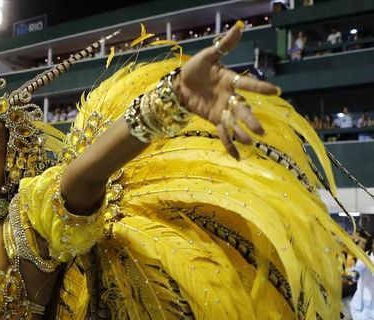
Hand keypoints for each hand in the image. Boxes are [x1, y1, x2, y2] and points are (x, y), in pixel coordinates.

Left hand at [174, 21, 279, 158]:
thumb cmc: (195, 68)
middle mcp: (230, 96)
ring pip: (234, 123)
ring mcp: (223, 109)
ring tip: (250, 142)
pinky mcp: (214, 119)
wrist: (179, 84)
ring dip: (241, 133)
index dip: (260, 87)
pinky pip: (223, 133)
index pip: (247, 84)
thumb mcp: (208, 55)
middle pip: (242, 109)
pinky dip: (229, 144)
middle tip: (260, 130)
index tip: (276, 91)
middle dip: (250, 120)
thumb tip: (239, 27)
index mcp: (231, 80)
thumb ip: (224, 45)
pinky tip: (237, 156)